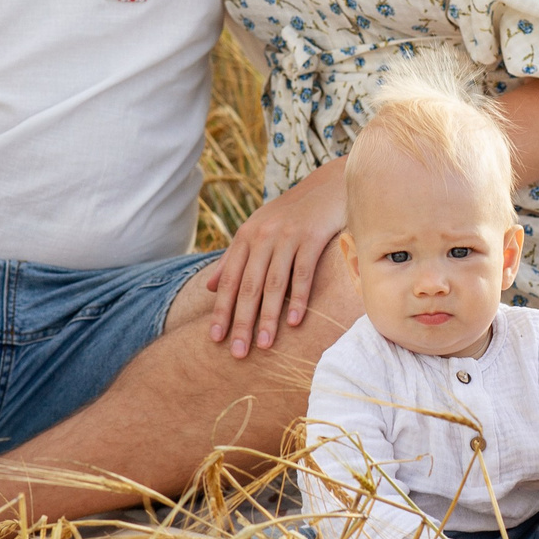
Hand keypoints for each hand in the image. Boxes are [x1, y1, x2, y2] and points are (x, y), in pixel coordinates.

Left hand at [204, 159, 344, 358]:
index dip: (222, 310)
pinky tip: (293, 322)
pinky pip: (303, 272)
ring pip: (273, 283)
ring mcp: (287, 236)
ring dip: (268, 317)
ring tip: (263, 345)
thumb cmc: (290, 214)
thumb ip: (233, 258)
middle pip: (248, 286)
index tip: (215, 338)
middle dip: (241, 321)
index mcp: (246, 236)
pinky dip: (298, 298)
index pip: (229, 279)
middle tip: (238, 352)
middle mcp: (263, 236)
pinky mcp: (312, 237)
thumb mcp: (257, 231)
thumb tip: (211, 288)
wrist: (327, 186)